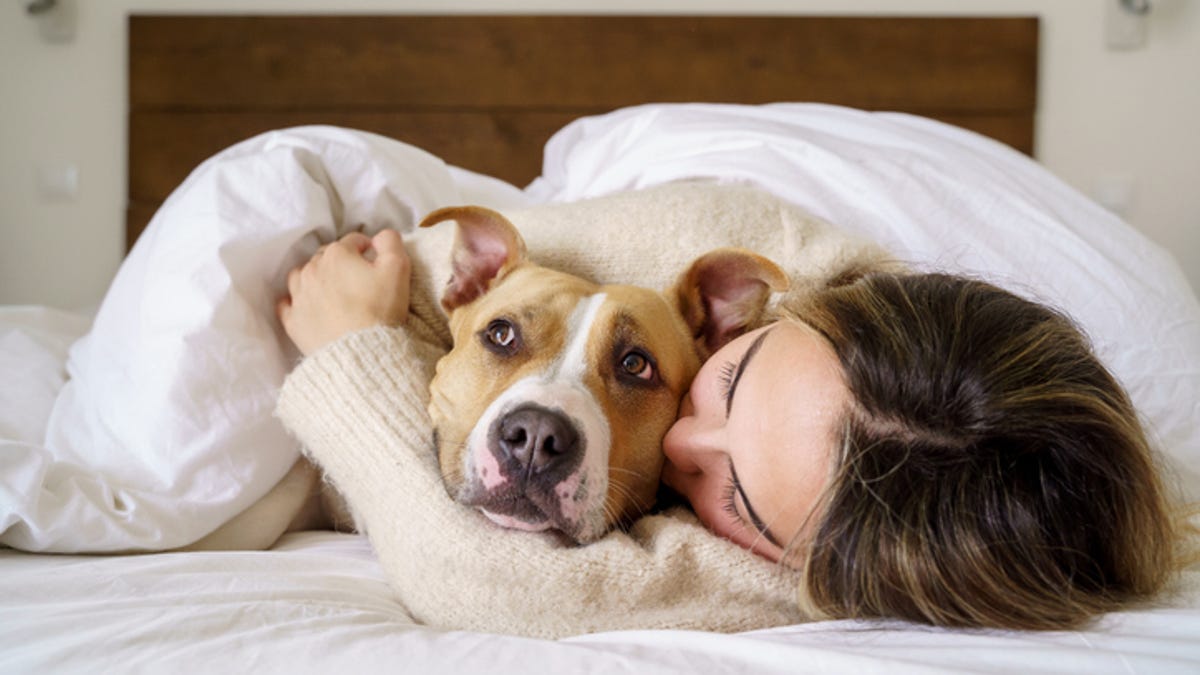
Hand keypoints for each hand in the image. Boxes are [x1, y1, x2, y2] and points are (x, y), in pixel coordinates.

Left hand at [277, 229, 411, 355]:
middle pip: (326, 257)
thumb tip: (380, 236)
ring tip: (331, 290)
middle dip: (341, 263)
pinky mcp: (293, 320)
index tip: (376, 263)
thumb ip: (390, 242)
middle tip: (358, 280)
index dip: (367, 249)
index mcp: (337, 254)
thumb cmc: (380, 309)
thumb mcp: (398, 269)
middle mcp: (312, 270)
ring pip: (301, 275)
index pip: (353, 241)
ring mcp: (299, 295)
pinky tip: (306, 305)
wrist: (360, 352)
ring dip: (315, 277)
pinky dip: (295, 301)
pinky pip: (287, 304)